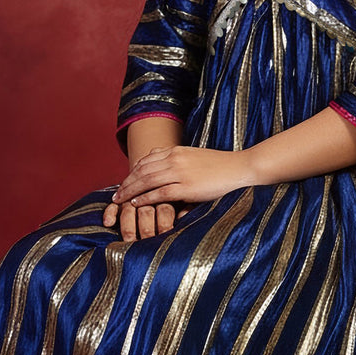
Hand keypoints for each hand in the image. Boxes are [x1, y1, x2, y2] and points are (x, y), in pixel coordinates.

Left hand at [103, 145, 256, 241]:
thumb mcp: (195, 158)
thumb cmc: (220, 167)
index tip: (124, 182)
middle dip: (126, 183)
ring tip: (120, 201)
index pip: (146, 160)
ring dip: (130, 191)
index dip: (132, 172)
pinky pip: (159, 193)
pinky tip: (136, 204)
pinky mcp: (187, 187)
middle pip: (141, 170)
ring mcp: (180, 172)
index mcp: (176, 151)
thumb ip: (177, 162)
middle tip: (115, 195)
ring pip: (146, 181)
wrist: (240, 168)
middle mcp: (175, 159)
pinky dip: (145, 199)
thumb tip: (162, 174)